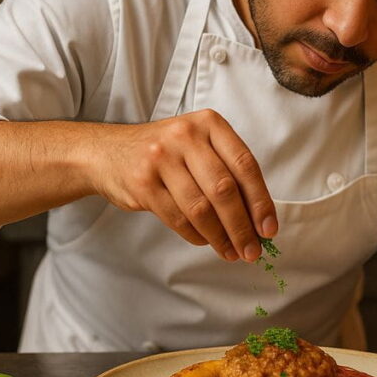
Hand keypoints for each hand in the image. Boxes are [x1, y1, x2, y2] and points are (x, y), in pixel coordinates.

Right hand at [89, 109, 276, 261]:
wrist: (108, 152)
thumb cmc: (165, 153)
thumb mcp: (198, 146)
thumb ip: (228, 171)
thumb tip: (259, 218)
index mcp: (209, 123)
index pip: (245, 165)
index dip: (261, 201)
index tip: (269, 229)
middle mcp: (186, 135)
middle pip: (224, 189)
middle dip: (242, 226)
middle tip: (252, 251)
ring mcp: (161, 158)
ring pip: (201, 208)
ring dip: (221, 237)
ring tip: (232, 252)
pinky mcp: (143, 182)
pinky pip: (178, 218)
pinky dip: (197, 235)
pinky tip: (207, 241)